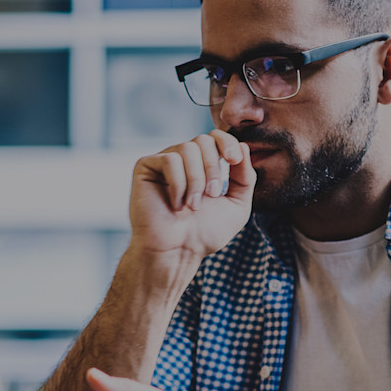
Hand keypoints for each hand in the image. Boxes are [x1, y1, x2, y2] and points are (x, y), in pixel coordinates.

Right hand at [128, 130, 255, 262]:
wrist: (177, 252)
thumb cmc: (204, 234)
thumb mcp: (237, 205)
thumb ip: (245, 177)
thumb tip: (244, 145)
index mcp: (202, 166)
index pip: (215, 137)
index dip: (228, 142)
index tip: (234, 160)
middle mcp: (182, 161)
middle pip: (203, 140)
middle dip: (212, 167)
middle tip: (212, 195)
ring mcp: (163, 163)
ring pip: (187, 148)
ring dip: (196, 179)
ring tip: (193, 205)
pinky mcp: (145, 167)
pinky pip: (169, 160)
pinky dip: (178, 183)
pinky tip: (175, 204)